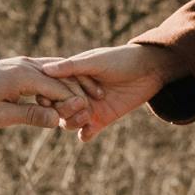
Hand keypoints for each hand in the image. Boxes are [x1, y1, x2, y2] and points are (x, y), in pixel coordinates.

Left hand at [0, 57, 84, 133]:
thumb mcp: (0, 115)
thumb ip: (29, 115)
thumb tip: (56, 120)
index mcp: (22, 76)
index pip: (57, 88)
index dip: (73, 102)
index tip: (87, 114)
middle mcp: (27, 65)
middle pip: (61, 77)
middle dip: (78, 92)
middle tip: (93, 107)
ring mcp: (25, 63)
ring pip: (57, 72)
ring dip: (72, 85)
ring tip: (86, 99)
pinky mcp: (23, 66)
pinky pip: (49, 72)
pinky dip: (61, 81)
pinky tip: (70, 93)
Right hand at [46, 42, 168, 137]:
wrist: (148, 69)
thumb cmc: (120, 59)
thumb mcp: (95, 61)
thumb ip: (71, 67)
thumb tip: (45, 69)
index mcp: (70, 78)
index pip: (50, 90)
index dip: (48, 96)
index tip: (49, 98)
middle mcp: (76, 94)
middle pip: (58, 109)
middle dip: (63, 110)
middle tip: (79, 105)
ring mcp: (88, 108)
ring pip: (69, 122)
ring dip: (73, 122)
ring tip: (87, 116)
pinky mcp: (102, 119)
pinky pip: (86, 133)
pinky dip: (85, 134)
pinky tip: (90, 130)